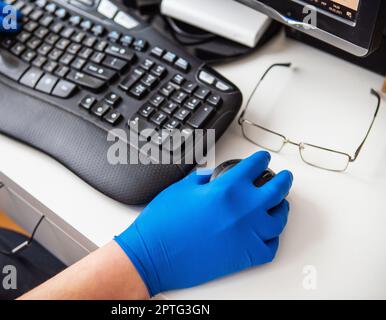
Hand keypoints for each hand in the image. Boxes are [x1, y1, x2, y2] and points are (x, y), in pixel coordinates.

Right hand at [115, 151, 292, 295]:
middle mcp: (242, 210)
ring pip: (279, 219)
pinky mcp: (244, 256)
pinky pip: (270, 246)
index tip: (262, 160)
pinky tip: (267, 233)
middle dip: (283, 179)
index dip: (260, 160)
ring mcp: (247, 234)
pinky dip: (271, 239)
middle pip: (277, 189)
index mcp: (225, 189)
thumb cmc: (162, 224)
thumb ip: (201, 178)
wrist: (154, 254)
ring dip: (281, 209)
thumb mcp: (180, 189)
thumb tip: (211, 176)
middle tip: (284, 177)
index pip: (255, 166)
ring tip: (280, 205)